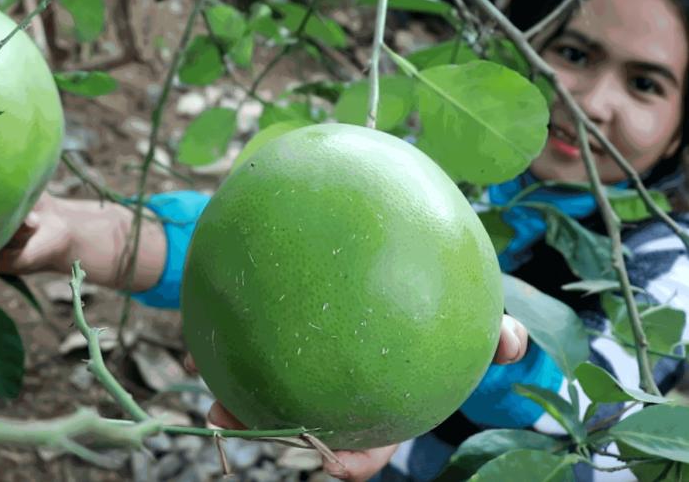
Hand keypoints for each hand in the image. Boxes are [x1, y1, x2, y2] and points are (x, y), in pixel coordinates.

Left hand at [183, 314, 528, 481]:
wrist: (387, 263)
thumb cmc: (436, 306)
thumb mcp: (467, 318)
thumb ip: (488, 330)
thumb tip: (513, 342)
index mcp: (382, 403)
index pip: (363, 447)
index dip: (347, 462)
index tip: (330, 461)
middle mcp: (341, 395)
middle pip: (304, 430)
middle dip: (270, 434)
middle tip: (232, 421)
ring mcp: (309, 372)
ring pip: (270, 398)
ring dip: (238, 406)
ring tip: (212, 403)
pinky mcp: (284, 345)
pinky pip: (258, 351)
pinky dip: (238, 348)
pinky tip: (216, 331)